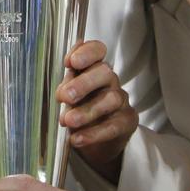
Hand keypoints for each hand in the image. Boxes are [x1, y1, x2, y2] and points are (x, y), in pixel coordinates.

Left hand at [58, 40, 136, 181]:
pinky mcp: (127, 121)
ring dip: (86, 111)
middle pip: (104, 72)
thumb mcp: (69, 95)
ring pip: (110, 99)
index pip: (98, 50)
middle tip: (65, 96)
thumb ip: (66, 88)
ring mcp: (121, 100)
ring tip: (67, 121)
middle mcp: (110, 80)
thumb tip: (62, 90)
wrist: (96, 141)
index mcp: (94, 67)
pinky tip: (77, 138)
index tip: (70, 63)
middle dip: (83, 83)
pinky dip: (94, 133)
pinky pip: (114, 126)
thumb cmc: (79, 109)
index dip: (87, 52)